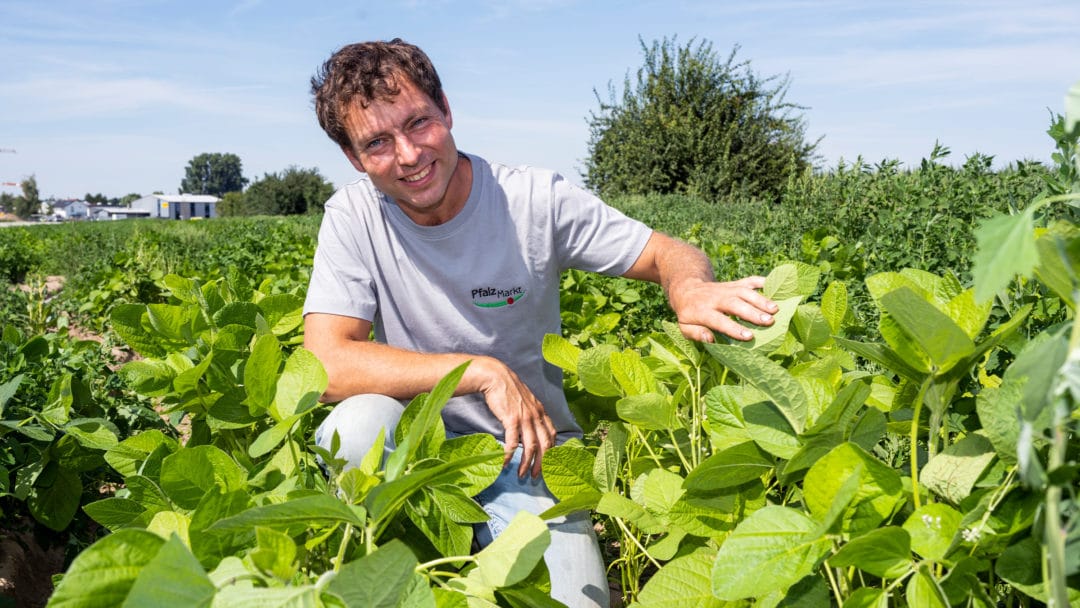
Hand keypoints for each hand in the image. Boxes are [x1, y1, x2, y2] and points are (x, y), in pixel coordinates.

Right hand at [470, 357, 556, 477]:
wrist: (495, 376)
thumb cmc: (508, 389)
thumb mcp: (526, 400)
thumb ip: (531, 413)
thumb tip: (530, 428)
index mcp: (540, 411)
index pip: (552, 434)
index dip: (552, 451)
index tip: (547, 462)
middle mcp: (536, 416)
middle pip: (545, 445)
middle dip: (542, 463)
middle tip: (537, 476)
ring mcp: (525, 418)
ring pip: (530, 447)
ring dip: (527, 463)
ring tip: (522, 474)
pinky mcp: (511, 419)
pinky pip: (512, 443)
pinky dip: (509, 455)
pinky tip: (505, 463)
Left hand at [671, 276, 778, 341]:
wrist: (688, 288)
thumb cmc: (688, 314)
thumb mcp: (684, 327)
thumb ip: (695, 333)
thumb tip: (710, 339)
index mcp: (702, 311)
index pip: (719, 320)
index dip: (734, 328)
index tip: (749, 336)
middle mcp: (716, 298)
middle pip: (735, 304)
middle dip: (752, 312)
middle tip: (769, 321)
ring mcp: (726, 289)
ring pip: (744, 292)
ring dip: (760, 299)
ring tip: (775, 308)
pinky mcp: (734, 283)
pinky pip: (748, 281)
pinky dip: (761, 281)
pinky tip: (774, 285)